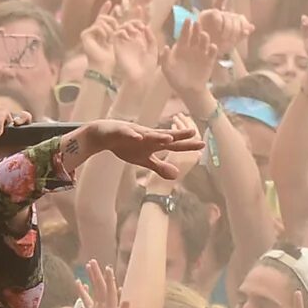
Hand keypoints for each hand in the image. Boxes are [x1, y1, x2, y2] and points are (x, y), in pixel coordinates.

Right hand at [76, 119, 205, 179]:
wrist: (104, 136)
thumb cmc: (126, 146)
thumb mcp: (144, 160)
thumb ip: (159, 166)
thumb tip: (177, 175)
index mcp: (154, 143)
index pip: (174, 145)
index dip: (187, 145)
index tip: (203, 144)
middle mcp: (148, 136)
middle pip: (165, 136)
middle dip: (178, 134)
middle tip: (193, 132)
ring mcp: (135, 132)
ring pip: (148, 134)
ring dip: (158, 136)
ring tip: (170, 138)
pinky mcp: (122, 131)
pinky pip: (128, 134)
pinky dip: (133, 135)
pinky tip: (138, 138)